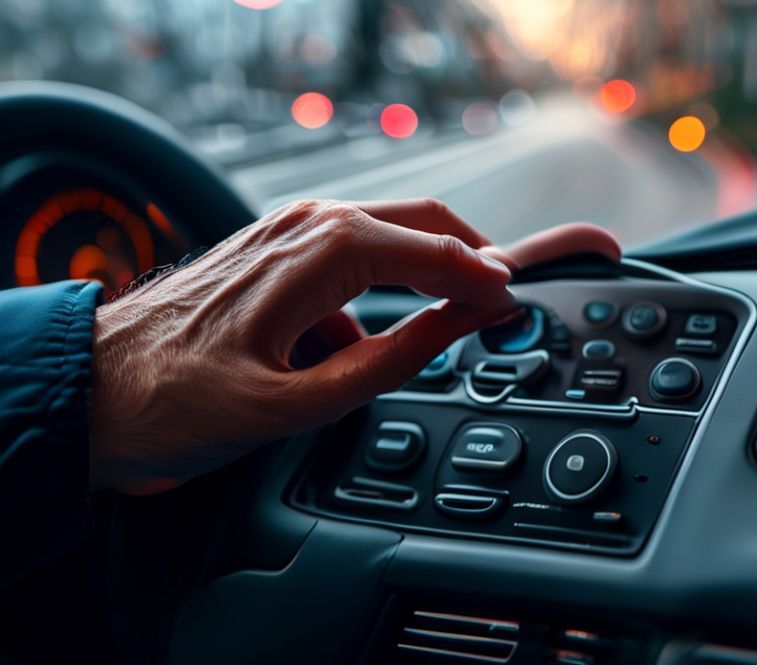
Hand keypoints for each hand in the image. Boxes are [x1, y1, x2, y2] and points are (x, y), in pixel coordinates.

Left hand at [89, 199, 618, 494]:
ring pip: (390, 235)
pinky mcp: (274, 253)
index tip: (527, 305)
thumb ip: (392, 359)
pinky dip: (377, 294)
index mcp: (321, 249)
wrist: (90, 391)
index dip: (492, 280)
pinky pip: (350, 259)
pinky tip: (361, 342)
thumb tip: (460, 326)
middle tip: (510, 300)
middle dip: (475, 257)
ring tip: (448, 325)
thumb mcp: (299, 402)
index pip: (439, 251)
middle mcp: (308, 224)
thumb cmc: (175, 400)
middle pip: (424, 222)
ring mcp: (288, 233)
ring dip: (428, 274)